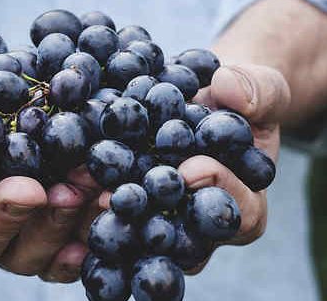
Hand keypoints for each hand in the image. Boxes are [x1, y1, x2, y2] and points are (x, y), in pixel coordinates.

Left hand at [76, 64, 290, 274]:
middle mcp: (201, 225)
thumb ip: (258, 91)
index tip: (192, 167)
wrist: (206, 99)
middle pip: (182, 238)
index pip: (240, 213)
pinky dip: (90, 195)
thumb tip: (229, 89)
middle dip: (152, 216)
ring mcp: (164, 219)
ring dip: (110, 214)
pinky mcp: (132, 206)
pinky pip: (113, 210)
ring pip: (140, 232)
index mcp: (245, 204)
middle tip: (120, 197)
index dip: (219, 191)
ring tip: (83, 191)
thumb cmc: (240, 100)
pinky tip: (66, 179)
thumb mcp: (261, 88)